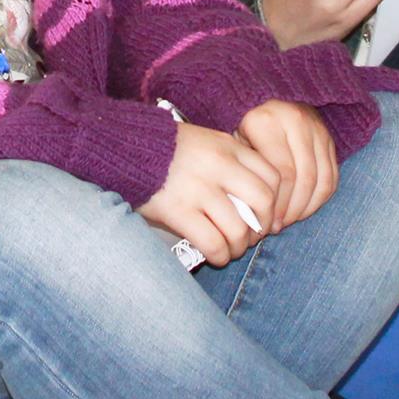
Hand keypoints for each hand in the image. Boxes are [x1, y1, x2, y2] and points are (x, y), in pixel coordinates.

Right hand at [138, 122, 280, 267]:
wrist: (121, 148)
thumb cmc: (165, 150)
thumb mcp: (204, 142)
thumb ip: (231, 162)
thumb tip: (257, 201)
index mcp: (227, 146)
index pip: (273, 175)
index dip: (277, 201)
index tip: (266, 214)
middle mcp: (217, 165)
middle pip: (263, 201)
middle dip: (263, 226)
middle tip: (252, 235)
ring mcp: (197, 188)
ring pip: (239, 228)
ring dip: (239, 246)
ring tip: (231, 248)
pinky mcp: (178, 210)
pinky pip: (213, 242)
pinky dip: (219, 255)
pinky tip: (215, 255)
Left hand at [236, 99, 337, 231]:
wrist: (264, 100)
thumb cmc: (242, 130)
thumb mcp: (234, 143)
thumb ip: (242, 171)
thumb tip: (247, 212)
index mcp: (266, 120)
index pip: (282, 173)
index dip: (277, 203)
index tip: (265, 221)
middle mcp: (296, 120)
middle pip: (303, 178)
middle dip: (292, 209)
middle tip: (278, 225)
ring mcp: (317, 128)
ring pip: (321, 180)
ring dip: (307, 207)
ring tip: (289, 219)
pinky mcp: (330, 138)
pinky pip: (332, 177)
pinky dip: (319, 199)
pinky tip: (303, 209)